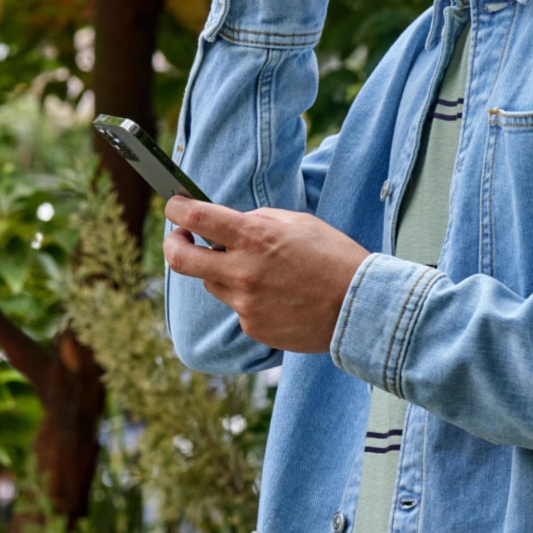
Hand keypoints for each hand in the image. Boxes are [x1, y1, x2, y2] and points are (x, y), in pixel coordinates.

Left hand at [162, 196, 369, 353]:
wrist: (359, 305)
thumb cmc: (334, 256)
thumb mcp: (299, 223)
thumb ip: (259, 222)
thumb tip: (231, 224)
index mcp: (254, 237)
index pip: (197, 217)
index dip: (177, 208)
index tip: (175, 205)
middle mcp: (242, 271)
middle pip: (181, 259)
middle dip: (173, 243)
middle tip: (179, 237)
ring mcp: (244, 303)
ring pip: (212, 283)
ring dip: (222, 272)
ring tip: (259, 270)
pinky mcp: (252, 327)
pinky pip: (238, 307)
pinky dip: (249, 297)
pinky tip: (279, 295)